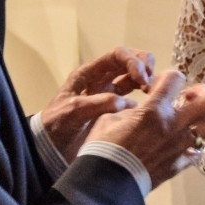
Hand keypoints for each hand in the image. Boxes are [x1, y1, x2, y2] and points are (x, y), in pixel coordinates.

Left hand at [40, 47, 156, 162]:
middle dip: (144, 66)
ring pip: (132, 77)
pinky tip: (148, 108)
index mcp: (89, 73)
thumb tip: (125, 102)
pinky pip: (133, 99)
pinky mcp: (113, 110)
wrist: (49, 148)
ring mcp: (107, 94)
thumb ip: (98, 103)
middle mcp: (101, 79)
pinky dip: (143, 100)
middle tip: (151, 82)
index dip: (133, 61)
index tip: (143, 77)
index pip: (117, 55)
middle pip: (129, 61)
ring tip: (154, 92)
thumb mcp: (73, 112)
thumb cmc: (56, 126)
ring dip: (146, 80)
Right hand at [85, 72, 204, 189]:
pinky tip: (182, 145)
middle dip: (202, 94)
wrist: (106, 183)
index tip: (157, 87)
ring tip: (189, 122)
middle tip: (187, 98)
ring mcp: (180, 146)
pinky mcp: (179, 165)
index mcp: (154, 109)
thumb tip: (136, 108)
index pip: (176, 77)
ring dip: (202, 121)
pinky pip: (198, 152)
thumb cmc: (103, 147)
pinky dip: (193, 147)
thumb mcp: (109, 118)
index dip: (168, 77)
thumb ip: (128, 109)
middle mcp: (173, 124)